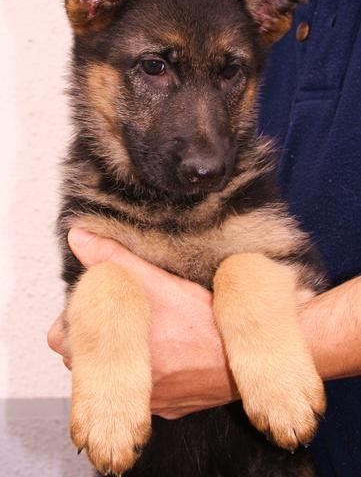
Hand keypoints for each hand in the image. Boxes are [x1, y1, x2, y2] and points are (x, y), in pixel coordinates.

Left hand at [48, 228, 237, 417]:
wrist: (247, 357)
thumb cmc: (204, 321)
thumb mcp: (156, 281)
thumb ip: (113, 258)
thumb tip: (77, 236)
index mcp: (110, 350)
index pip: (60, 338)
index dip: (73, 318)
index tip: (94, 304)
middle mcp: (123, 385)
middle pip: (84, 361)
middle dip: (94, 337)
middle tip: (120, 314)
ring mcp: (145, 401)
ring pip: (113, 379)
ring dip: (120, 357)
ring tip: (145, 332)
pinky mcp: (168, 409)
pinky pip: (143, 394)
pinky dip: (148, 375)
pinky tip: (168, 354)